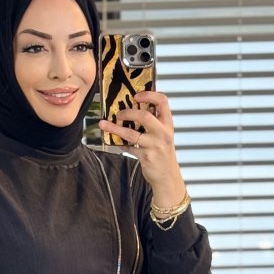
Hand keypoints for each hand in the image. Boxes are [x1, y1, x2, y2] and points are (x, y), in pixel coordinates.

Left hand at [98, 91, 186, 208]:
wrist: (168, 177)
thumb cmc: (163, 154)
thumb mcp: (163, 135)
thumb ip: (153, 123)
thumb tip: (133, 109)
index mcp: (168, 124)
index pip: (162, 102)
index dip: (149, 95)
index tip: (136, 96)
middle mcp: (163, 133)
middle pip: (145, 116)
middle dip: (128, 113)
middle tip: (118, 114)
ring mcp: (154, 145)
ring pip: (131, 133)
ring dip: (115, 128)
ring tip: (104, 125)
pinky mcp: (146, 157)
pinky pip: (128, 148)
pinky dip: (120, 144)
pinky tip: (116, 142)